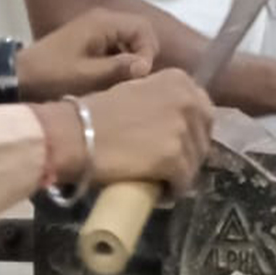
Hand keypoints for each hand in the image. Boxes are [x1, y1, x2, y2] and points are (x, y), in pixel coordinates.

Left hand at [13, 9, 157, 101]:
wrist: (18, 76)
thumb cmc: (52, 75)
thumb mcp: (87, 75)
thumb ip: (119, 68)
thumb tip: (145, 66)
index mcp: (103, 22)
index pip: (143, 29)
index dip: (148, 51)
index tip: (140, 74)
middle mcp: (102, 18)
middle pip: (140, 31)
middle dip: (143, 54)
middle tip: (138, 77)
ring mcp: (96, 27)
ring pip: (130, 38)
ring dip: (133, 57)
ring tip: (126, 79)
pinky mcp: (91, 38)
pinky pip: (118, 44)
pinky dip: (122, 58)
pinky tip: (114, 76)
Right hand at [38, 70, 213, 196]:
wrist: (72, 135)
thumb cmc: (94, 113)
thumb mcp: (135, 91)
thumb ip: (161, 100)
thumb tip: (175, 122)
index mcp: (179, 81)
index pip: (202, 111)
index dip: (191, 130)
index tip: (176, 142)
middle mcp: (188, 102)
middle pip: (202, 136)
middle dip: (189, 152)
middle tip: (169, 165)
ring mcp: (183, 131)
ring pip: (194, 161)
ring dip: (180, 172)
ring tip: (160, 179)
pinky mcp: (175, 159)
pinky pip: (184, 181)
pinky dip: (174, 190)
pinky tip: (161, 193)